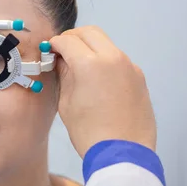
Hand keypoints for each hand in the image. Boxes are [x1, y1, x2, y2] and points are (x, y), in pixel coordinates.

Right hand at [50, 26, 155, 157]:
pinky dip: (104, 60)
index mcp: (90, 64)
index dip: (53, 44)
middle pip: (89, 32)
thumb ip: (63, 74)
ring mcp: (129, 66)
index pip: (67, 40)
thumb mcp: (66, 102)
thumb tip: (60, 61)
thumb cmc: (90, 132)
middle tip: (62, 52)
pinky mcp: (138, 77)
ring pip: (106, 43)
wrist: (122, 153)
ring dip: (89, 47)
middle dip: (72, 38)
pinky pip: (118, 58)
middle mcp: (113, 58)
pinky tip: (96, 79)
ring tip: (78, 66)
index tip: (48, 51)